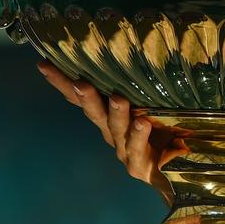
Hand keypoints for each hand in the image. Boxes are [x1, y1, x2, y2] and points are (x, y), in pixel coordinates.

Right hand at [36, 61, 172, 202]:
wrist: (180, 172)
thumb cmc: (166, 132)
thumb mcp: (153, 105)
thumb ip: (144, 86)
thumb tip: (146, 52)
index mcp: (108, 116)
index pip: (81, 98)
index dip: (63, 83)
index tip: (44, 64)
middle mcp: (111, 132)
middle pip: (94, 112)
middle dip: (85, 97)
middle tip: (79, 82)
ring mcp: (124, 150)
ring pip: (117, 130)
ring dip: (116, 114)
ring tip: (117, 99)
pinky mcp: (139, 166)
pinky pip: (138, 149)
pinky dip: (139, 136)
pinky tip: (142, 124)